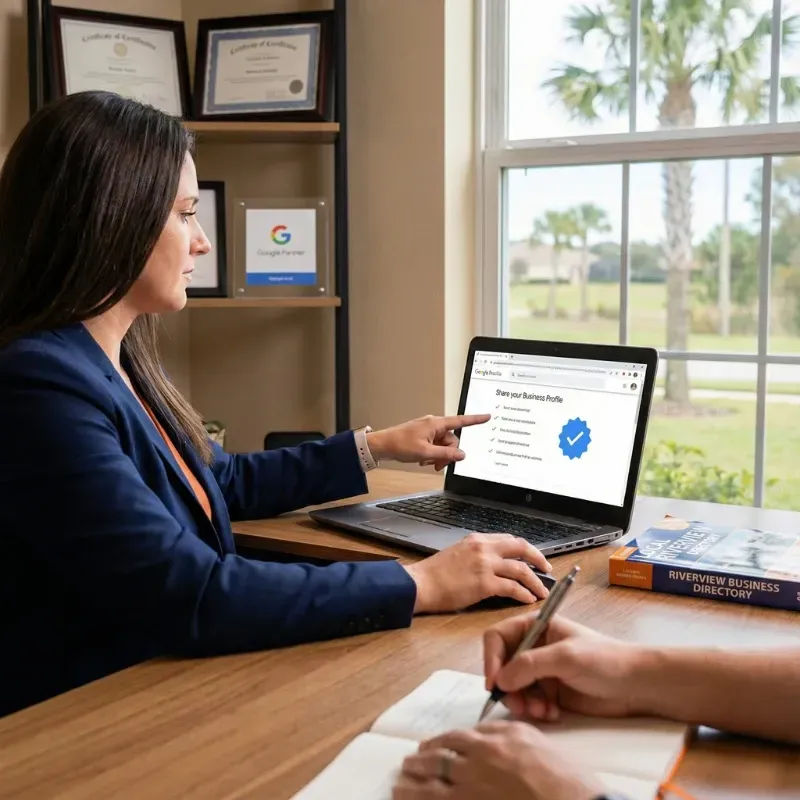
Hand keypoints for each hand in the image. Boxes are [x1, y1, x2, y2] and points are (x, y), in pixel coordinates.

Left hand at [366, 414, 490, 470]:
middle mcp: (434, 425)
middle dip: (447, 454)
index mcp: (436, 424)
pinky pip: (435, 446)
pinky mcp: (423, 436)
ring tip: (426, 462)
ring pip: (443, 445)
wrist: (382, 445)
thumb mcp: (425, 453)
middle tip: (437, 465)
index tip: (487, 416)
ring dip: (438, 456)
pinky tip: (423, 460)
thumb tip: (462, 455)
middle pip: (451, 440)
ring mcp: (428, 431)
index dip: (475, 420)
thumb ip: (445, 455)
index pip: (460, 421)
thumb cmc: (400, 444)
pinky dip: (432, 454)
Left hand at [393, 720, 602, 799]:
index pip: (453, 739)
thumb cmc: (560, 776)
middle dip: (418, 764)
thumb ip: (500, 730)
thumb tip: (479, 731)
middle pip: (436, 762)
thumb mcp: (530, 737)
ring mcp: (471, 793)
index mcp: (489, 742)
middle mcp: (475, 766)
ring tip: (399, 787)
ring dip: (411, 787)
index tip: (425, 747)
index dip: (436, 743)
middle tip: (407, 765)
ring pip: (430, 789)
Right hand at [404, 533, 550, 612]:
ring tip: (542, 590)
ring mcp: (485, 565)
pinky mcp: (484, 583)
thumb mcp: (457, 553)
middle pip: (521, 547)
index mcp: (477, 539)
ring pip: (521, 569)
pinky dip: (524, 593)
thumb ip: (476, 555)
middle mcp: (484, 548)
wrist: (420, 583)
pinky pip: (512, 587)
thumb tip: (492, 564)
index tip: (532, 557)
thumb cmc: (433, 574)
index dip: (524, 549)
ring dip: (535, 580)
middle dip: (538, 558)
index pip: (508, 539)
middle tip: (547, 568)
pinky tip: (528, 599)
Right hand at [484, 614, 644, 720]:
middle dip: (509, 687)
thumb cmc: (604, 660)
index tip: (494, 683)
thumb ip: (530, 664)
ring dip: (523, 702)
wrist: (636, 685)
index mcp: (535, 626)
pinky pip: (529, 702)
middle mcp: (534, 646)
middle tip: (520, 706)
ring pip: (514, 687)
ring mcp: (542, 671)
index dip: (491, 658)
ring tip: (542, 712)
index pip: (498, 637)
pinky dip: (535, 710)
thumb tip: (500, 680)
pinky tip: (553, 714)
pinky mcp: (550, 692)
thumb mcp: (565, 657)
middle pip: (502, 665)